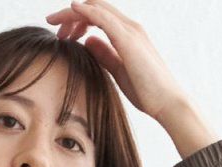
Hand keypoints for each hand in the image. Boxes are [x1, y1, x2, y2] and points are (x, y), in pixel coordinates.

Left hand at [43, 0, 191, 123]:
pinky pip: (103, 17)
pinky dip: (86, 11)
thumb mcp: (118, 70)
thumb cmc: (146, 91)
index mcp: (126, 34)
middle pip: (95, 7)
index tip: (63, 34)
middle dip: (71, 14)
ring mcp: (130, 31)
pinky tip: (72, 10)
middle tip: (54, 27)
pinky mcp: (128, 39)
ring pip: (96, 8)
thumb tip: (87, 41)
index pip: (98, 15)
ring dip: (73, 13)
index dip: (78, 19)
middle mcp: (128, 27)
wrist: (167, 102)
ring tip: (57, 26)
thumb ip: (104, 54)